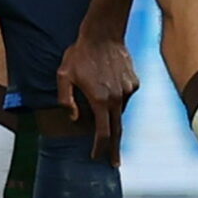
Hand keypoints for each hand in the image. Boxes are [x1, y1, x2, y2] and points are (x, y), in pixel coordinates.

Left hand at [55, 34, 140, 164]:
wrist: (103, 34)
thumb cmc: (80, 54)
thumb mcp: (63, 76)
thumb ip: (65, 100)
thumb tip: (73, 117)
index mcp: (100, 100)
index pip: (103, 133)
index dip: (100, 148)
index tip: (96, 157)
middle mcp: (117, 98)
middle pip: (117, 129)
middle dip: (115, 148)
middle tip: (114, 163)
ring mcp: (128, 90)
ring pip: (119, 110)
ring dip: (111, 113)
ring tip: (99, 96)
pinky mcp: (134, 82)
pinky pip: (125, 96)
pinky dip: (117, 97)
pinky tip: (108, 83)